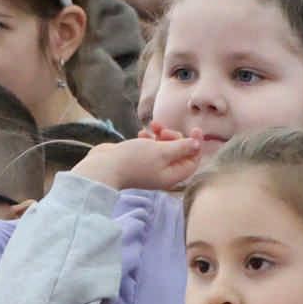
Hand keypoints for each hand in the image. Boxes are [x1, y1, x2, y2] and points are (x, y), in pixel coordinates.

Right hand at [73, 122, 202, 190]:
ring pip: (164, 147)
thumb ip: (181, 147)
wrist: (104, 167)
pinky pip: (150, 146)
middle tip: (164, 131)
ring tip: (152, 128)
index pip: (193, 160)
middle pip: (179, 152)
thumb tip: (198, 144)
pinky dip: (149, 138)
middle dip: (175, 137)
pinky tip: (142, 133)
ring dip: (161, 135)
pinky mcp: (139, 159)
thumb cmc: (133, 160)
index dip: (196, 145)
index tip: (195, 129)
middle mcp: (163, 172)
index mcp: (172, 175)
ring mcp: (150, 166)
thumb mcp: (162, 151)